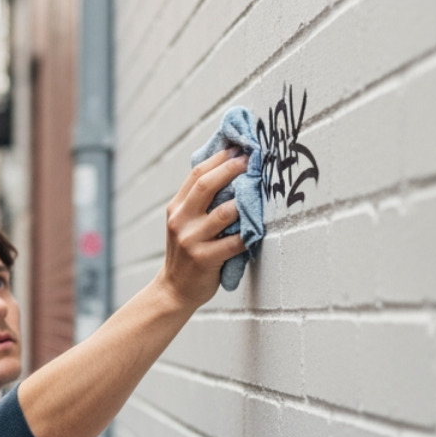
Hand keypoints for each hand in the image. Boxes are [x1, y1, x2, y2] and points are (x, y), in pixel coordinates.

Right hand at [157, 148, 248, 309]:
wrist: (174, 289)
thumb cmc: (187, 252)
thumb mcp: (184, 223)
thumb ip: (199, 202)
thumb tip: (228, 172)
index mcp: (176, 208)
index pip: (197, 174)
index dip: (219, 158)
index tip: (239, 147)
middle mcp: (181, 220)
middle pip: (206, 185)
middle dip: (231, 169)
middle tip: (251, 159)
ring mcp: (191, 239)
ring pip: (223, 212)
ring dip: (244, 200)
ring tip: (260, 189)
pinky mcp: (204, 258)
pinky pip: (233, 243)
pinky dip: (249, 234)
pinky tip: (261, 226)